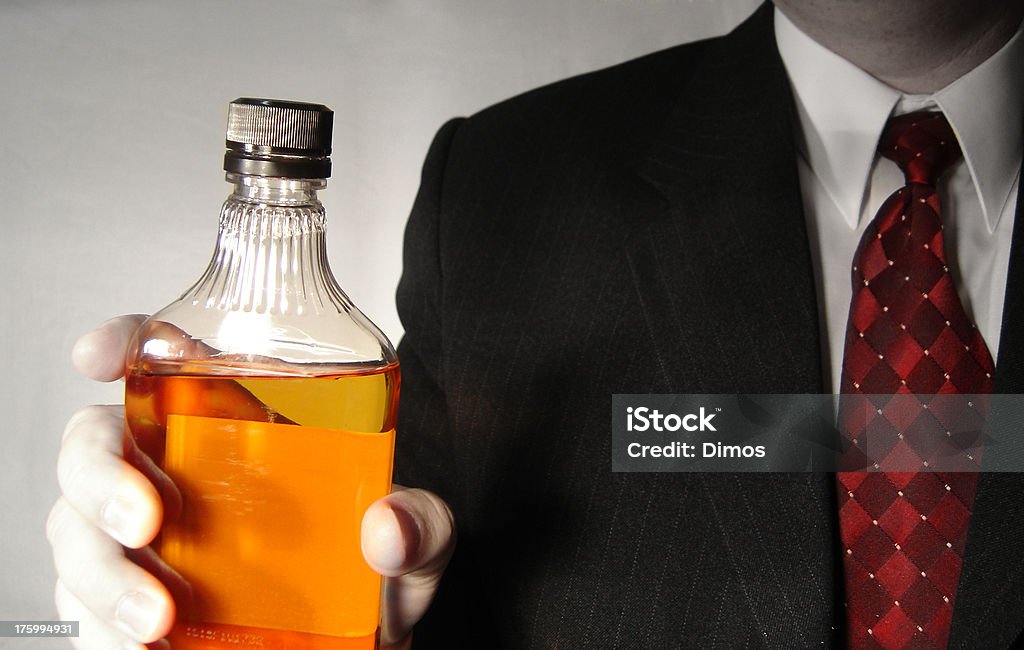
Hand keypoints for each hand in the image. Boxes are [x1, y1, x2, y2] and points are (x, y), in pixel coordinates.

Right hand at [47, 315, 454, 648]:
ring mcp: (145, 538)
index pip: (163, 362)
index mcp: (237, 427)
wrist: (356, 647)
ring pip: (76, 528)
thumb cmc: (372, 578)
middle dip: (99, 473)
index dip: (123, 345)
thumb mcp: (418, 542)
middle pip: (95, 441)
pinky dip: (101, 623)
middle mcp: (178, 470)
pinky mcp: (129, 603)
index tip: (101, 359)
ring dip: (102, 571)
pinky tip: (142, 644)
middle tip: (146, 520)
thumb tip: (388, 528)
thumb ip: (423, 527)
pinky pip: (85, 605)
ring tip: (156, 617)